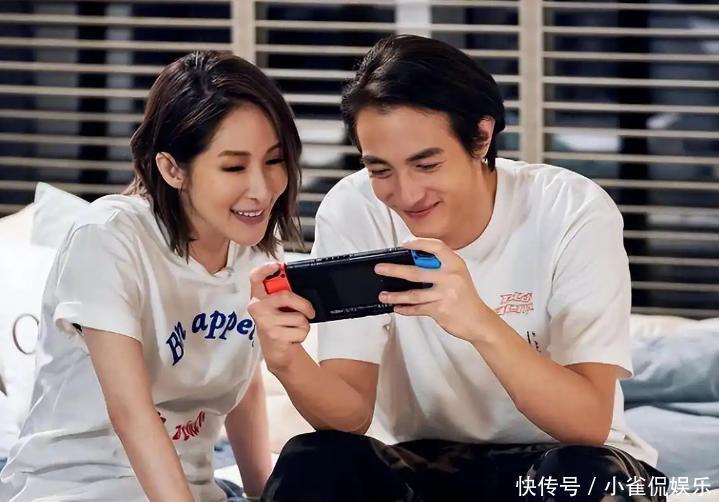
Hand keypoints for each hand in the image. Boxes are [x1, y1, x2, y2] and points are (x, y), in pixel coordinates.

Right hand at [248, 262, 315, 372]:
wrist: (276, 350)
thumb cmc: (280, 324)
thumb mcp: (279, 308)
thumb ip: (284, 295)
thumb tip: (304, 284)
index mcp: (258, 296)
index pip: (255, 277)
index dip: (265, 269)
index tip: (277, 265)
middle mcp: (257, 307)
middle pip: (286, 296)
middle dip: (304, 305)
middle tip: (310, 312)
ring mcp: (264, 321)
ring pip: (298, 317)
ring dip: (304, 324)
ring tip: (294, 328)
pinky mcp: (274, 334)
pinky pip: (300, 330)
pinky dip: (302, 335)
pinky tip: (292, 337)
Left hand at [374, 238, 493, 343]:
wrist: (479, 321)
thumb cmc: (465, 297)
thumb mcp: (458, 275)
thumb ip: (439, 267)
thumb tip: (411, 261)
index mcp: (455, 264)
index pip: (435, 247)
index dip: (418, 243)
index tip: (403, 244)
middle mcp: (450, 276)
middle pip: (416, 272)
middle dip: (394, 270)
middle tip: (380, 268)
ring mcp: (445, 294)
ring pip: (413, 294)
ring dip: (395, 295)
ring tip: (383, 294)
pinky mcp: (440, 310)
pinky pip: (417, 308)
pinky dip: (405, 308)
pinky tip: (397, 307)